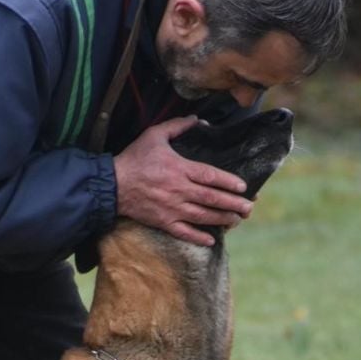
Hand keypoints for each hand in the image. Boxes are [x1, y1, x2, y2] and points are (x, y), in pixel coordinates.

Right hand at [113, 116, 253, 245]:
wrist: (112, 185)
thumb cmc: (133, 159)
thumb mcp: (154, 135)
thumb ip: (178, 126)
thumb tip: (198, 120)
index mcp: (180, 169)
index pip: (211, 176)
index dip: (229, 182)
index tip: (243, 187)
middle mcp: (179, 190)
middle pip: (212, 199)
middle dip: (233, 204)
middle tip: (249, 207)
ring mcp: (172, 209)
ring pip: (203, 216)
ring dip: (223, 219)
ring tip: (237, 220)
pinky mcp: (163, 222)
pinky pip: (184, 232)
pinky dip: (199, 237)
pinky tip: (211, 239)